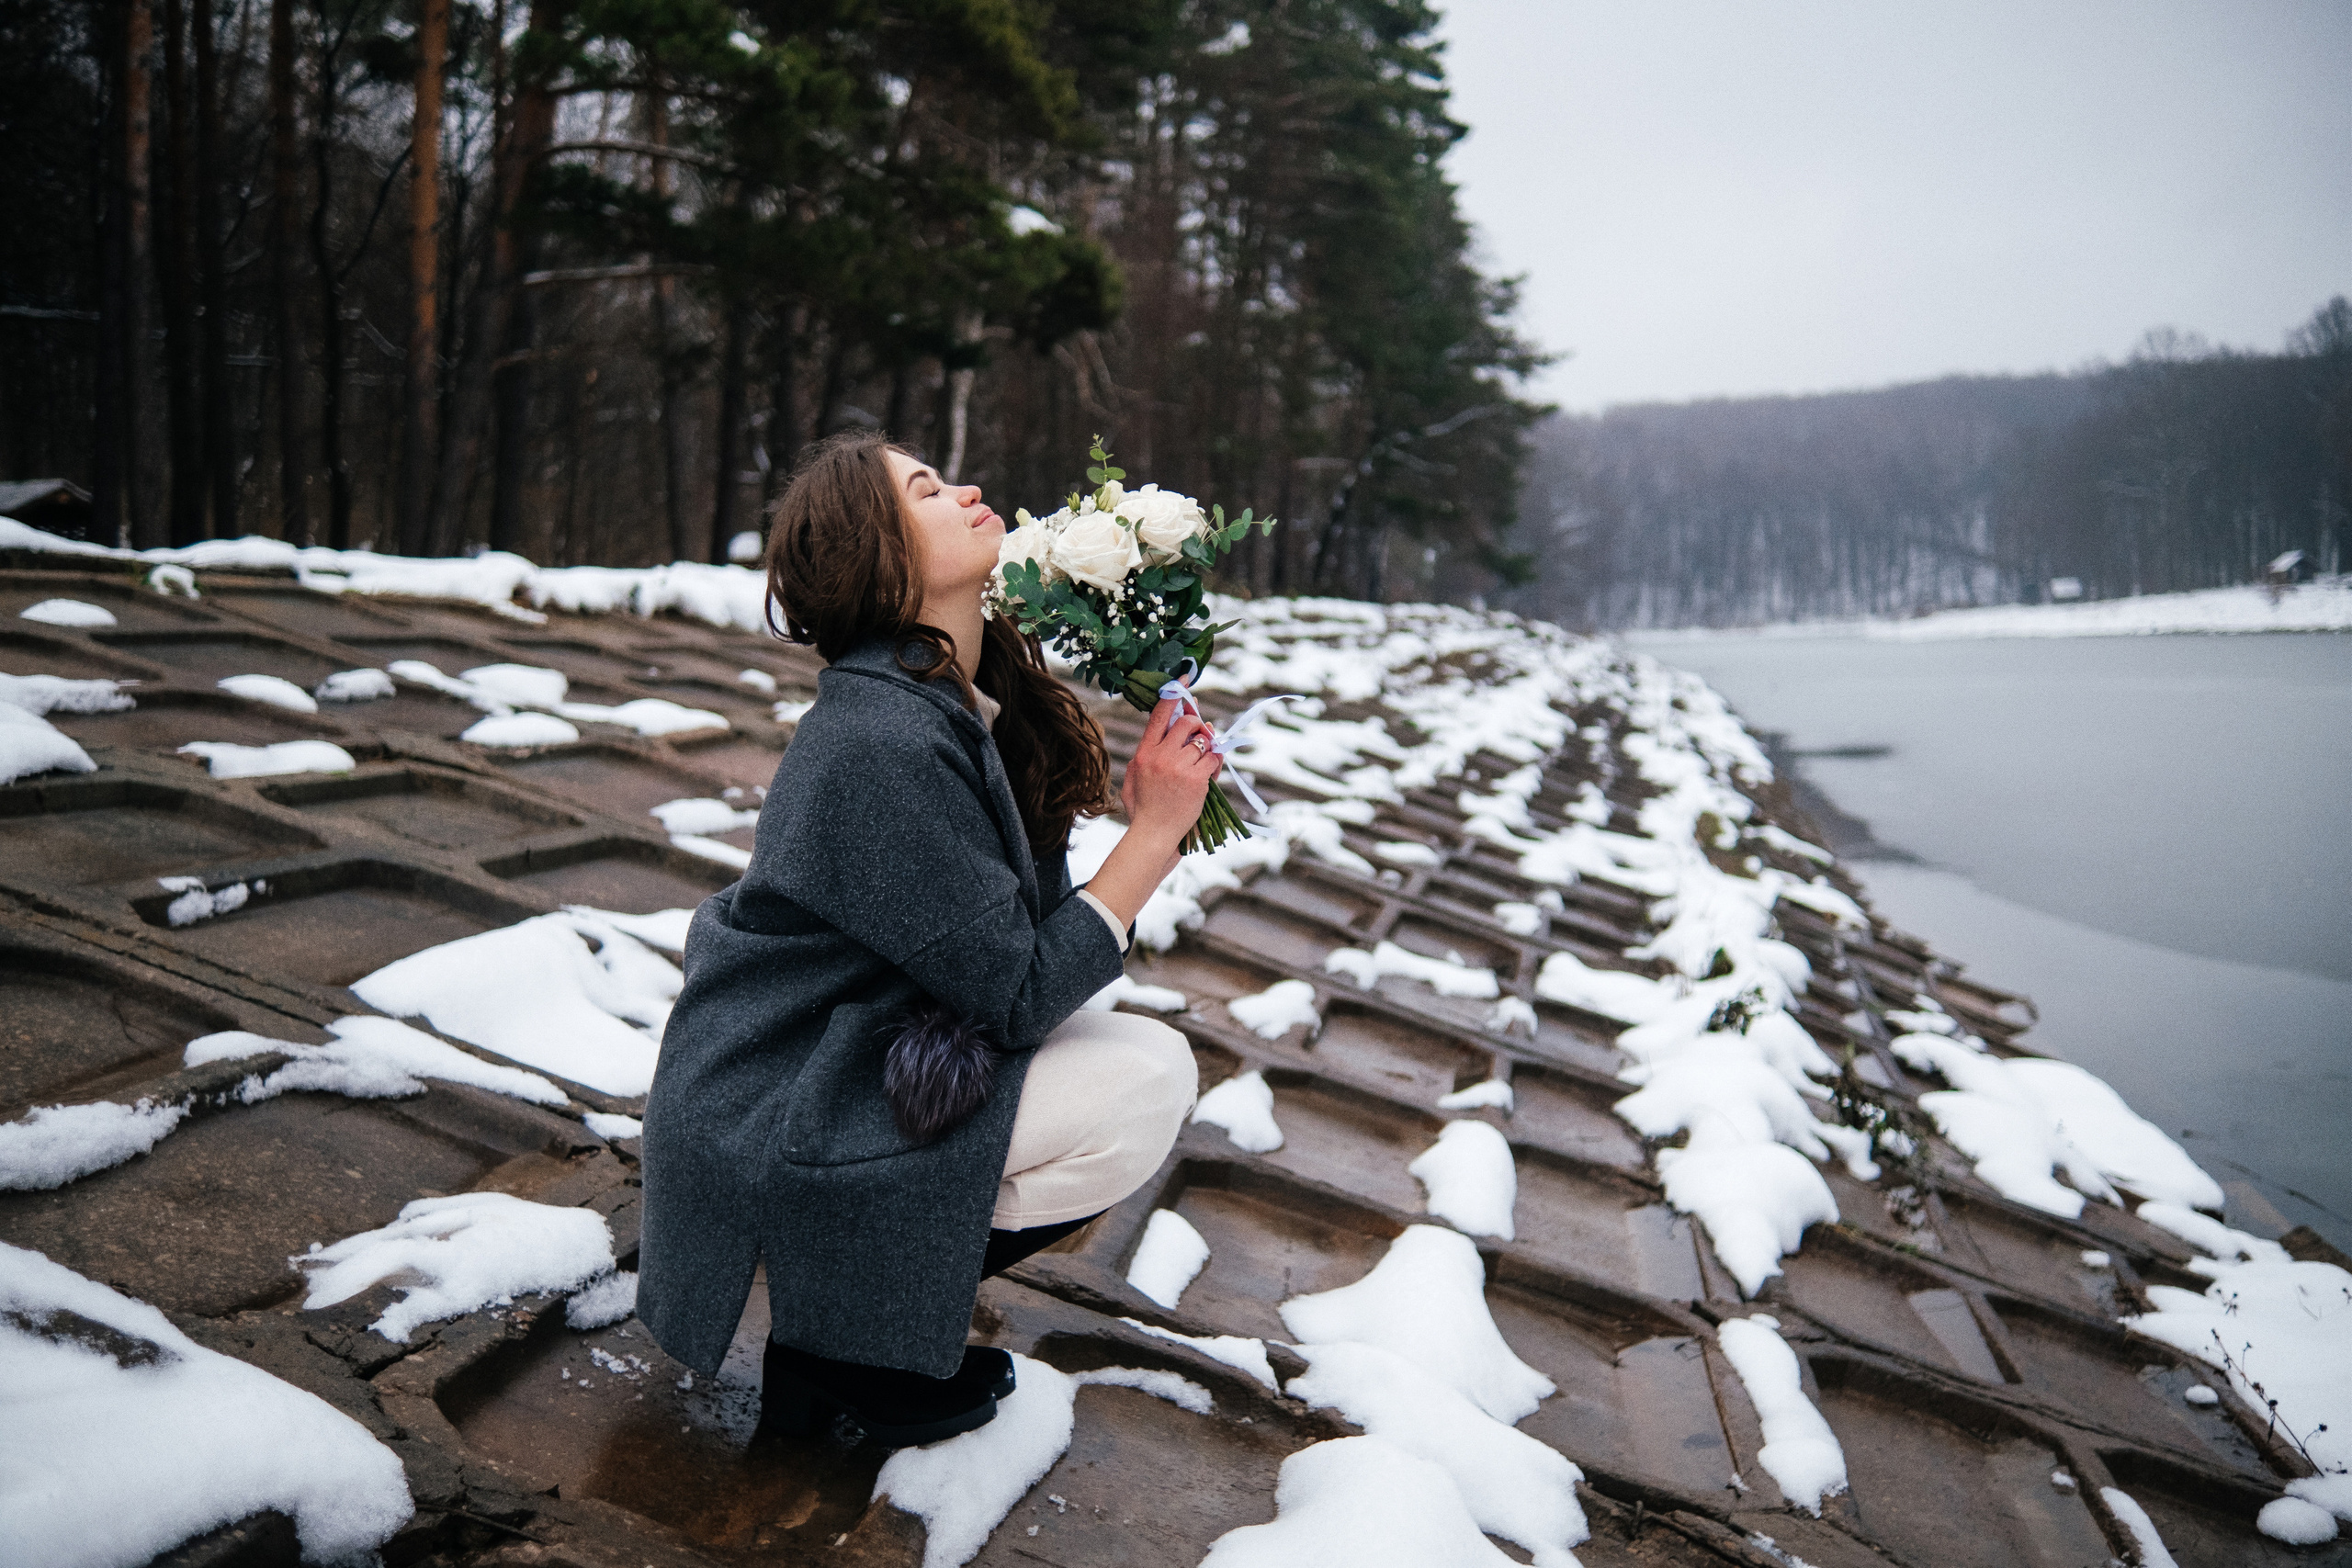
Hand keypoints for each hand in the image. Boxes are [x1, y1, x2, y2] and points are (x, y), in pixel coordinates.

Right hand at [1122, 694, 1223, 847]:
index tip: (1184, 679)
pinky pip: (1214, 759)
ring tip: (1202, 759)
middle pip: (1187, 723)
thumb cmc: (1144, 808)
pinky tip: (1209, 770)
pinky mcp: (1196, 780)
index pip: (1160, 715)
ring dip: (1207, 746)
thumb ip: (1150, 752)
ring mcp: (1179, 767)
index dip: (1174, 694)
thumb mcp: (1135, 776)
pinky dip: (1215, 762)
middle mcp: (1160, 755)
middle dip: (1197, 725)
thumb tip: (1171, 730)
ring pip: (1203, 740)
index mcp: (1144, 752)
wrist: (1154, 834)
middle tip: (1200, 734)